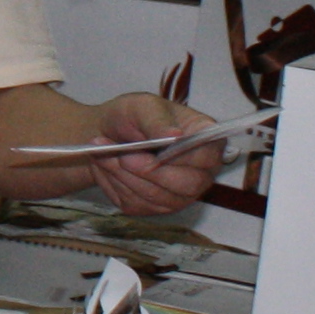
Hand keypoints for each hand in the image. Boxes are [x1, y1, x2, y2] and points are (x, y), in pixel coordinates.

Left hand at [80, 90, 224, 217]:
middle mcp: (199, 172)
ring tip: (107, 154)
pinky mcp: (155, 207)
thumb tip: (175, 135)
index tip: (156, 147)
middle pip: (187, 184)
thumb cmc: (131, 117)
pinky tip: (109, 167)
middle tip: (122, 155)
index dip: (185, 155)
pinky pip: (139, 203)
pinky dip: (118, 185)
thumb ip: (157, 120)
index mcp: (204, 140)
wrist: (106, 135)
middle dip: (149, 170)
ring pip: (158, 196)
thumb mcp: (142, 106)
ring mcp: (179, 194)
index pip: (208, 155)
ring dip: (127, 176)